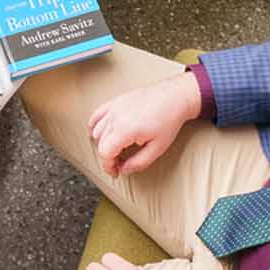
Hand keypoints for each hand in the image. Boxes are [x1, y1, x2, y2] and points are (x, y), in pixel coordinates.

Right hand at [87, 72, 202, 177]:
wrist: (174, 98)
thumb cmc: (168, 120)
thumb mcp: (158, 148)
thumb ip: (139, 163)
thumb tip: (124, 169)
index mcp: (125, 129)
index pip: (105, 153)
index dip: (108, 166)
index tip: (115, 171)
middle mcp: (116, 117)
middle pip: (100, 143)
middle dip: (107, 157)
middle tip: (119, 162)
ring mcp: (114, 107)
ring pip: (96, 130)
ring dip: (102, 142)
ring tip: (116, 148)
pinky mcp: (115, 101)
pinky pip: (96, 115)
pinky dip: (95, 125)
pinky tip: (102, 133)